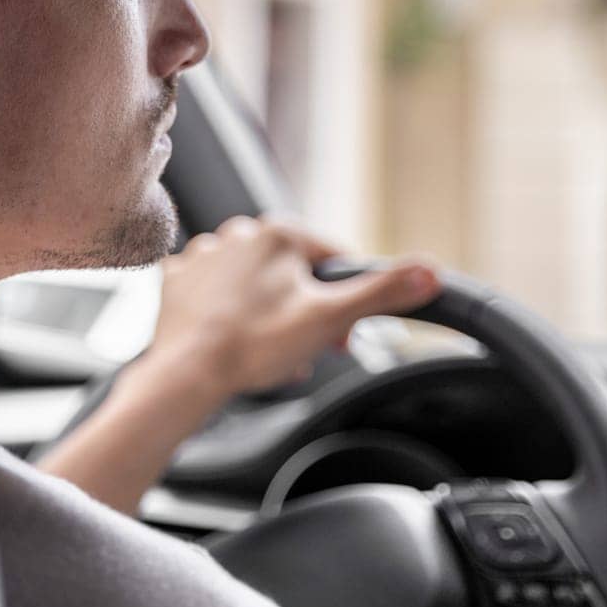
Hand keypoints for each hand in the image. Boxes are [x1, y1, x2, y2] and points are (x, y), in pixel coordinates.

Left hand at [151, 213, 440, 396]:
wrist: (186, 373)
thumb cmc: (255, 344)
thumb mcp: (330, 317)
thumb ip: (381, 291)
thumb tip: (430, 270)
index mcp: (279, 233)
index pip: (331, 260)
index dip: (343, 302)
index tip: (339, 336)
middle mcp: (239, 233)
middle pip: (292, 275)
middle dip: (303, 313)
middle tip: (300, 352)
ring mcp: (203, 255)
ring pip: (254, 286)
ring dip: (267, 316)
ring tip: (264, 353)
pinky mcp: (177, 281)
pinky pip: (213, 294)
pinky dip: (225, 315)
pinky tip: (228, 338)